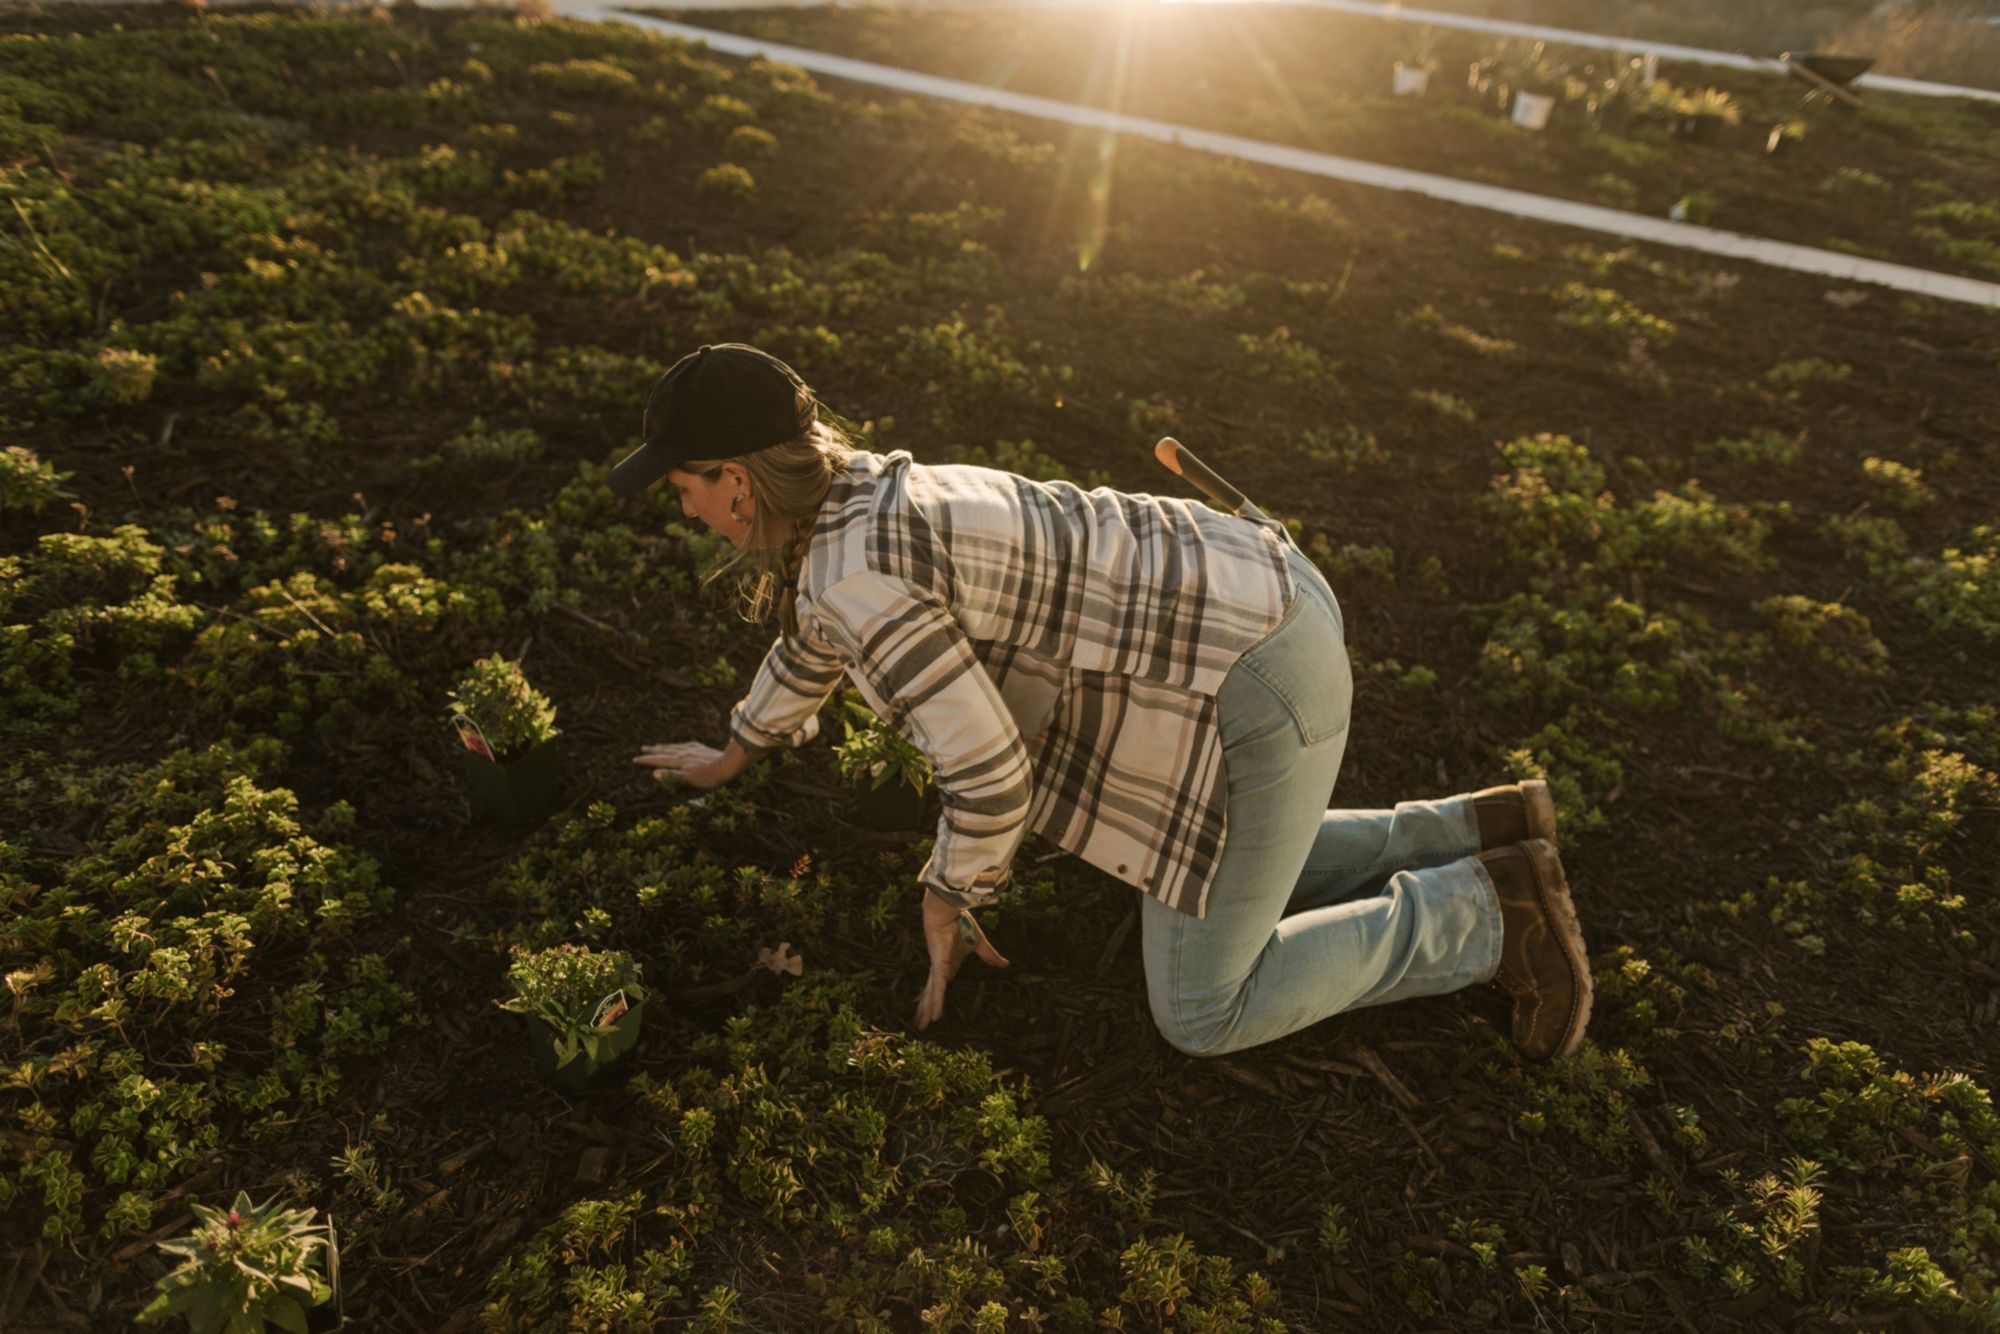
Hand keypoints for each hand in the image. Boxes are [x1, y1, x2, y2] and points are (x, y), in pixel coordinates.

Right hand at [633, 739, 748, 789]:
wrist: (726, 764)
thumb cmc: (708, 776)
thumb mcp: (688, 779)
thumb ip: (671, 776)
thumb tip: (654, 773)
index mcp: (678, 761)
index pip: (659, 760)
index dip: (647, 760)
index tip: (635, 759)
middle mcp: (683, 753)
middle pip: (665, 751)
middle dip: (652, 751)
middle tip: (642, 748)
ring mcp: (692, 749)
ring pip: (674, 747)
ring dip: (664, 747)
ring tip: (656, 746)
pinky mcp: (700, 748)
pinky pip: (685, 745)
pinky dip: (677, 745)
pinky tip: (679, 745)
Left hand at [914, 891, 1007, 1030]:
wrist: (948, 911)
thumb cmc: (960, 924)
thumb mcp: (979, 944)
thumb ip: (990, 956)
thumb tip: (1005, 964)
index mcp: (948, 965)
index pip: (939, 986)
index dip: (935, 998)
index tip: (932, 1009)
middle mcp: (940, 970)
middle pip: (931, 994)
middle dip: (926, 1009)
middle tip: (922, 1025)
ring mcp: (938, 969)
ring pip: (932, 995)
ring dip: (927, 1011)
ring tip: (922, 1027)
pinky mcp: (938, 967)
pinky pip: (938, 988)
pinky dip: (937, 1002)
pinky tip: (934, 1016)